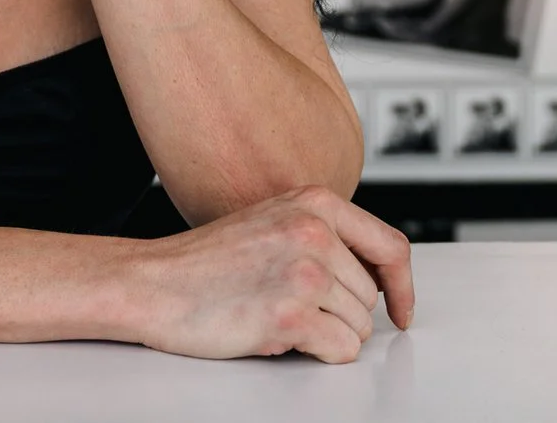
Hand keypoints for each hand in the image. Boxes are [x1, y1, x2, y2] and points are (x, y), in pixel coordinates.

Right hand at [123, 186, 414, 361]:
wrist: (153, 284)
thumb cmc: (205, 262)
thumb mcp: (274, 222)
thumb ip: (324, 235)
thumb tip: (374, 275)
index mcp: (315, 202)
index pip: (390, 246)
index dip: (404, 285)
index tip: (402, 309)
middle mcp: (315, 231)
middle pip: (371, 297)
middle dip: (342, 315)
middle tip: (296, 310)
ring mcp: (305, 271)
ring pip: (358, 327)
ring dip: (327, 335)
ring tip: (279, 317)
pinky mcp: (291, 313)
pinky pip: (340, 350)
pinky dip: (318, 354)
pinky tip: (280, 335)